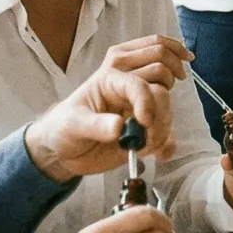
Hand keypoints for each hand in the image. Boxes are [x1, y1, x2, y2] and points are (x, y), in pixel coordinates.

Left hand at [24, 44, 178, 182]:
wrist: (65, 149)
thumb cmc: (64, 128)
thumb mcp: (73, 125)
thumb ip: (95, 125)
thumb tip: (119, 127)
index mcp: (111, 78)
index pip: (139, 81)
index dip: (147, 101)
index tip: (144, 124)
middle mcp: (129, 85)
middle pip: (163, 80)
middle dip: (161, 109)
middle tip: (147, 133)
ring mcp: (140, 103)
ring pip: (168, 101)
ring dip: (165, 125)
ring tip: (146, 146)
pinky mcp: (146, 124)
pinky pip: (168, 125)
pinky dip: (169, 141)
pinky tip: (161, 154)